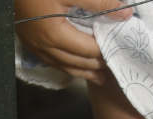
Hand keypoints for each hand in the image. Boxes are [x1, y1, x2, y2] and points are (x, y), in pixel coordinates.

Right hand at [13, 0, 130, 83]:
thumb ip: (97, 3)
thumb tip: (124, 13)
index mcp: (55, 36)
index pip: (88, 50)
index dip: (105, 50)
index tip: (119, 47)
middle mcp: (45, 48)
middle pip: (77, 63)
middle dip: (96, 66)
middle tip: (112, 66)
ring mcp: (34, 47)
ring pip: (63, 66)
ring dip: (82, 72)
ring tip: (98, 76)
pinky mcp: (28, 41)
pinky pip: (51, 60)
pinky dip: (66, 65)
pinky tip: (72, 65)